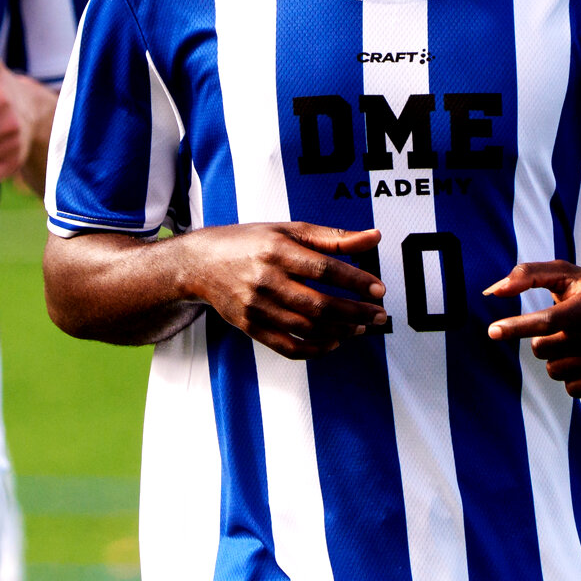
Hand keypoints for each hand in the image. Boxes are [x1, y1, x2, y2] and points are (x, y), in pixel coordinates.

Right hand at [177, 223, 388, 359]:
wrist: (200, 263)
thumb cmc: (250, 242)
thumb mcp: (288, 231)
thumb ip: (333, 238)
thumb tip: (374, 237)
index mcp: (277, 250)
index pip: (323, 268)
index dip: (355, 281)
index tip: (378, 290)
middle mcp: (265, 279)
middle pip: (318, 304)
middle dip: (355, 312)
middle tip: (379, 315)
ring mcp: (256, 307)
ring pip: (306, 328)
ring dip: (340, 331)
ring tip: (362, 327)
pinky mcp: (250, 327)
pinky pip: (287, 346)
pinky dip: (315, 349)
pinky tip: (334, 342)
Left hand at [484, 260, 580, 397]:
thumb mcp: (569, 274)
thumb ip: (529, 274)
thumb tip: (494, 291)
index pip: (548, 320)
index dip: (517, 326)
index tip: (493, 331)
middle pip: (545, 349)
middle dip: (541, 341)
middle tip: (557, 331)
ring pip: (556, 372)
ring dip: (555, 360)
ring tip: (573, 344)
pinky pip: (574, 390)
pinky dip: (570, 378)